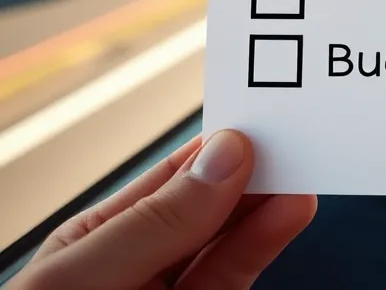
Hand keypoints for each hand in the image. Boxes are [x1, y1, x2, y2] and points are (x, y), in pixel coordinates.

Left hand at [10, 130, 315, 289]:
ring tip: (302, 176)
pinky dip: (264, 244)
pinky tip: (287, 214)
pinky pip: (235, 278)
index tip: (262, 115)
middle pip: (210, 207)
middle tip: (296, 139)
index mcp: (100, 243)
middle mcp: (143, 269)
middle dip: (252, 171)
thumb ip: (154, 224)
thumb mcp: (80, 284)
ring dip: (270, 205)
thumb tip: (224, 157)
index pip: (169, 180)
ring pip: (232, 243)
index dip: (216, 145)